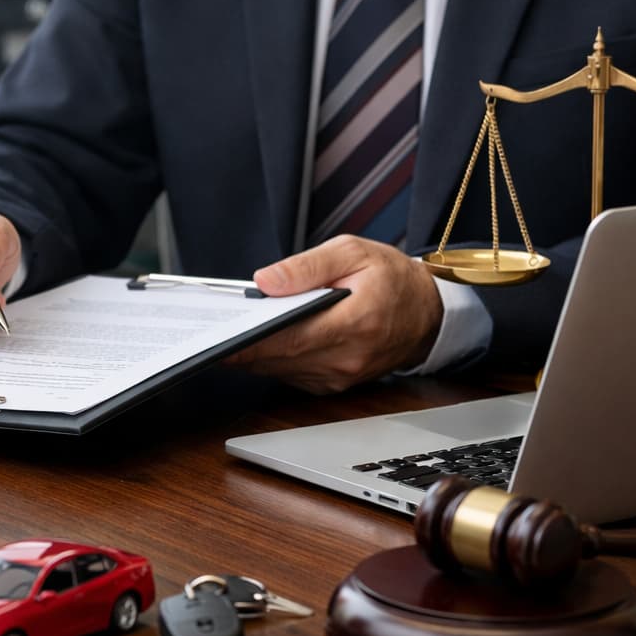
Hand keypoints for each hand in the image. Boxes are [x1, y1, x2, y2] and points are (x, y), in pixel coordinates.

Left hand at [228, 235, 443, 393]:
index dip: (248, 340)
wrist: (428, 312)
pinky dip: (271, 359)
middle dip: (239, 346)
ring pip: (280, 369)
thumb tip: (265, 281)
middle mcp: (347, 358)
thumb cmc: (393, 278)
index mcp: (354, 323)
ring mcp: (341, 376)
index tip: (217, 336)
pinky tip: (256, 341)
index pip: (288, 338)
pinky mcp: (335, 383)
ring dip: (251, 354)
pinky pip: (291, 374)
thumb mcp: (353, 252)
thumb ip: (307, 267)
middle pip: (278, 358)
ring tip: (225, 332)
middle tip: (208, 332)